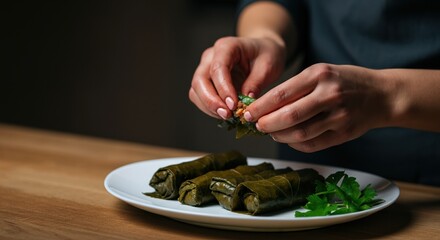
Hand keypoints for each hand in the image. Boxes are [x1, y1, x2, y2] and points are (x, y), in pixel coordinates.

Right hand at [189, 36, 285, 119]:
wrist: (263, 52)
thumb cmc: (266, 55)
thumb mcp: (268, 66)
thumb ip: (256, 82)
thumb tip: (246, 101)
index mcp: (226, 46)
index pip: (217, 68)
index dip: (223, 88)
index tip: (233, 105)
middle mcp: (211, 57)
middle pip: (200, 80)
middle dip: (211, 101)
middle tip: (227, 114)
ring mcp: (205, 69)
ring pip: (196, 90)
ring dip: (209, 107)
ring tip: (228, 116)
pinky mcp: (206, 82)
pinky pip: (200, 97)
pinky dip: (210, 108)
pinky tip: (225, 113)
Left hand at [243, 63, 393, 151]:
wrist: (382, 94)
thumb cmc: (345, 81)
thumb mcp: (322, 73)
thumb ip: (297, 87)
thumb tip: (265, 106)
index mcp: (319, 75)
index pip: (282, 94)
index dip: (261, 107)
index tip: (248, 113)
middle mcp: (329, 94)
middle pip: (289, 116)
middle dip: (267, 124)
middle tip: (257, 126)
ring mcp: (338, 116)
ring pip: (300, 133)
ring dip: (280, 136)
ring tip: (271, 133)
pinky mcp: (344, 133)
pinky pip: (313, 144)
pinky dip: (296, 144)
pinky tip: (289, 139)